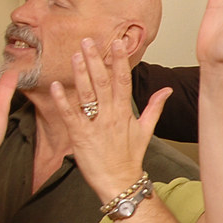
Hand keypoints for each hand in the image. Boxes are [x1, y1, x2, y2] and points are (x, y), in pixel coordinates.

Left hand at [47, 37, 168, 200]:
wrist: (119, 181)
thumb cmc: (130, 157)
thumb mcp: (146, 130)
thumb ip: (154, 107)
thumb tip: (166, 90)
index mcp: (125, 112)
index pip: (123, 80)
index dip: (120, 61)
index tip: (117, 43)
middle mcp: (110, 115)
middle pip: (103, 82)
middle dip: (95, 60)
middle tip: (88, 41)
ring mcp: (94, 125)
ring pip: (87, 94)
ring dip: (80, 74)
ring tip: (75, 55)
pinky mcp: (79, 135)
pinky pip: (69, 115)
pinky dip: (62, 100)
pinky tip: (56, 86)